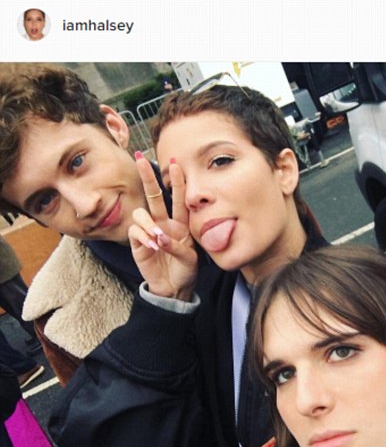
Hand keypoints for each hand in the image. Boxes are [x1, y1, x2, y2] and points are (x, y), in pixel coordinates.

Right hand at [129, 153, 197, 300]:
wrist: (174, 288)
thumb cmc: (186, 271)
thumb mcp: (190, 258)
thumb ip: (177, 246)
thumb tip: (160, 237)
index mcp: (181, 223)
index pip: (179, 198)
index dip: (177, 182)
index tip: (175, 164)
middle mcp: (164, 223)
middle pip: (154, 195)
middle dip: (148, 177)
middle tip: (139, 158)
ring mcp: (150, 231)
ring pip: (141, 213)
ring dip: (148, 223)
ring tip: (157, 238)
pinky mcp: (137, 242)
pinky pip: (135, 231)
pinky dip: (143, 237)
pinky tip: (152, 247)